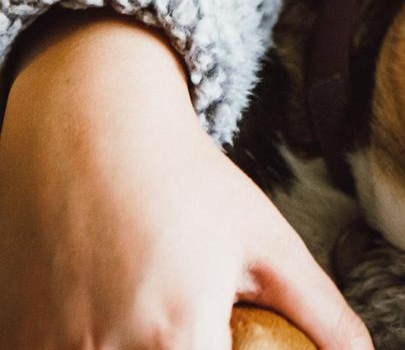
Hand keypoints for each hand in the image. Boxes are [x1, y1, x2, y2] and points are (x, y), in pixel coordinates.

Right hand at [0, 10, 372, 349]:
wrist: (91, 128)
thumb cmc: (187, 182)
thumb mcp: (269, 242)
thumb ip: (321, 313)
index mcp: (176, 337)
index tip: (232, 344)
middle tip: (205, 325)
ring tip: (162, 313)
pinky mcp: (17, 338)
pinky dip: (96, 347)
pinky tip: (116, 315)